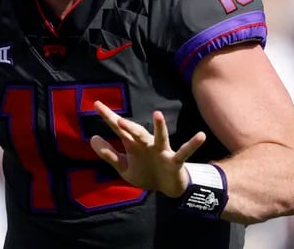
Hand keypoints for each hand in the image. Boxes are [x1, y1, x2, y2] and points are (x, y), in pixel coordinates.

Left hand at [90, 100, 205, 197]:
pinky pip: (184, 152)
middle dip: (128, 126)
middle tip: (117, 120)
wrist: (167, 188)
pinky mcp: (174, 161)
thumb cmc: (145, 173)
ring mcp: (162, 151)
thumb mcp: (123, 167)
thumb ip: (108, 154)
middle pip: (136, 132)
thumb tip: (92, 138)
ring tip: (158, 114)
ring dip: (159, 127)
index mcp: (134, 145)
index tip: (96, 104)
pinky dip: (192, 144)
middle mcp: (147, 144)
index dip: (108, 117)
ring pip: (160, 137)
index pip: (119, 129)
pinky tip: (201, 136)